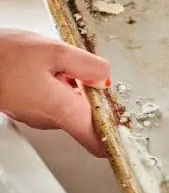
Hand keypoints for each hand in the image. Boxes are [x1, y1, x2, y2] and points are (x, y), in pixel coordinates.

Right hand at [0, 29, 109, 156]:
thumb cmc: (3, 56)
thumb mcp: (54, 51)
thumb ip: (88, 66)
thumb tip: (106, 77)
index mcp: (63, 110)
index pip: (97, 141)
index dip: (116, 140)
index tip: (131, 135)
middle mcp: (50, 119)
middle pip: (87, 116)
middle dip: (94, 95)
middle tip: (88, 72)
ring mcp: (36, 115)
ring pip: (69, 105)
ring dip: (74, 87)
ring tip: (62, 65)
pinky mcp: (25, 106)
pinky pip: (52, 99)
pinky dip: (57, 84)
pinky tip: (47, 67)